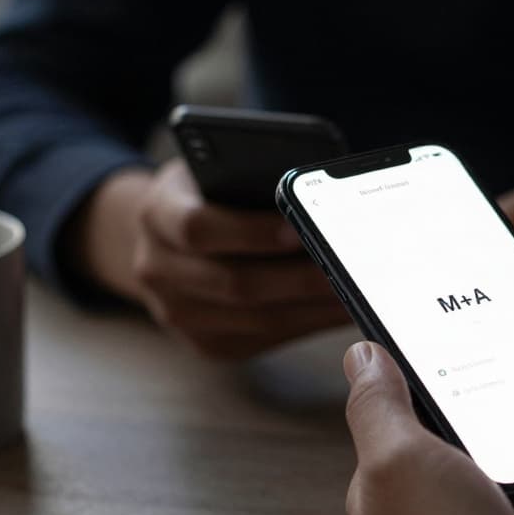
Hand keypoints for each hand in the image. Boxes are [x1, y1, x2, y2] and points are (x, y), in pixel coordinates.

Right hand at [73, 159, 349, 357]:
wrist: (165, 239)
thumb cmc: (208, 193)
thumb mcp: (216, 171)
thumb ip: (253, 179)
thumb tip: (320, 197)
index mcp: (157, 215)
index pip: (199, 228)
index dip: (251, 232)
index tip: (299, 230)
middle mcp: (157, 269)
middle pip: (235, 284)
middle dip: (299, 280)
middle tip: (347, 270)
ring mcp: (178, 314)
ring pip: (256, 320)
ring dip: (313, 310)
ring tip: (356, 293)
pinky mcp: (206, 343)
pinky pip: (263, 339)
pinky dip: (307, 325)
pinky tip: (340, 310)